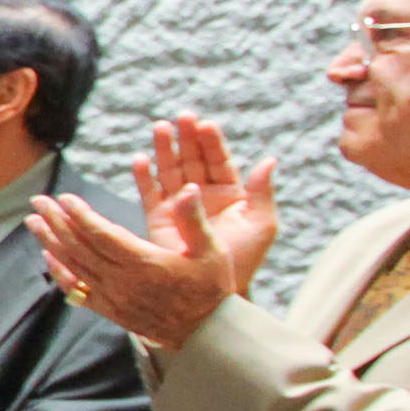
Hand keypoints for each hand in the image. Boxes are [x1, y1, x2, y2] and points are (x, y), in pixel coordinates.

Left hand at [26, 182, 241, 349]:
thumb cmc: (211, 288)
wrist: (206, 334)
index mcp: (145, 263)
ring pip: (74, 266)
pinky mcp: (111, 310)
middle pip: (80, 247)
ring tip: (33, 222)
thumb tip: (187, 189)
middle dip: (56, 221)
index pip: (102, 235)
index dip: (80, 215)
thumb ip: (194, 219)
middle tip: (37, 200)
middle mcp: (123, 281)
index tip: (63, 197)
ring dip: (51, 242)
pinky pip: (78, 291)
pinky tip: (48, 256)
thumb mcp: (212, 251)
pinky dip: (60, 272)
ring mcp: (113, 297)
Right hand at [133, 114, 277, 294]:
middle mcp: (202, 195)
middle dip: (186, 138)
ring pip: (170, 171)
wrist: (216, 292)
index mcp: (230, 193)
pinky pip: (150, 193)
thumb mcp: (262, 225)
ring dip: (164, 149)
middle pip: (192, 159)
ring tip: (159, 128)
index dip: (211, 142)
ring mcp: (180, 206)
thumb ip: (263, 193)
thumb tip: (269, 160)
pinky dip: (144, 177)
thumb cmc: (244, 261)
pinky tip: (140, 160)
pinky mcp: (159, 219)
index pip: (219, 160)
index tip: (204, 125)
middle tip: (180, 118)